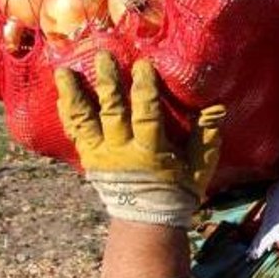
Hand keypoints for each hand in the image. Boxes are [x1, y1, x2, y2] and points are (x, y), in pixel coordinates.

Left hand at [55, 51, 224, 226]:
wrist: (146, 221)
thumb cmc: (178, 191)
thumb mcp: (199, 167)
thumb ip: (206, 137)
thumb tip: (217, 108)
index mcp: (150, 152)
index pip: (146, 116)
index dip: (144, 90)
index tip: (143, 65)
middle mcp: (121, 151)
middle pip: (112, 112)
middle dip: (108, 83)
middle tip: (103, 56)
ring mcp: (100, 156)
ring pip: (84, 122)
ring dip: (73, 96)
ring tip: (64, 71)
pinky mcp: (88, 159)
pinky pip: (74, 134)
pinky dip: (67, 114)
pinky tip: (61, 95)